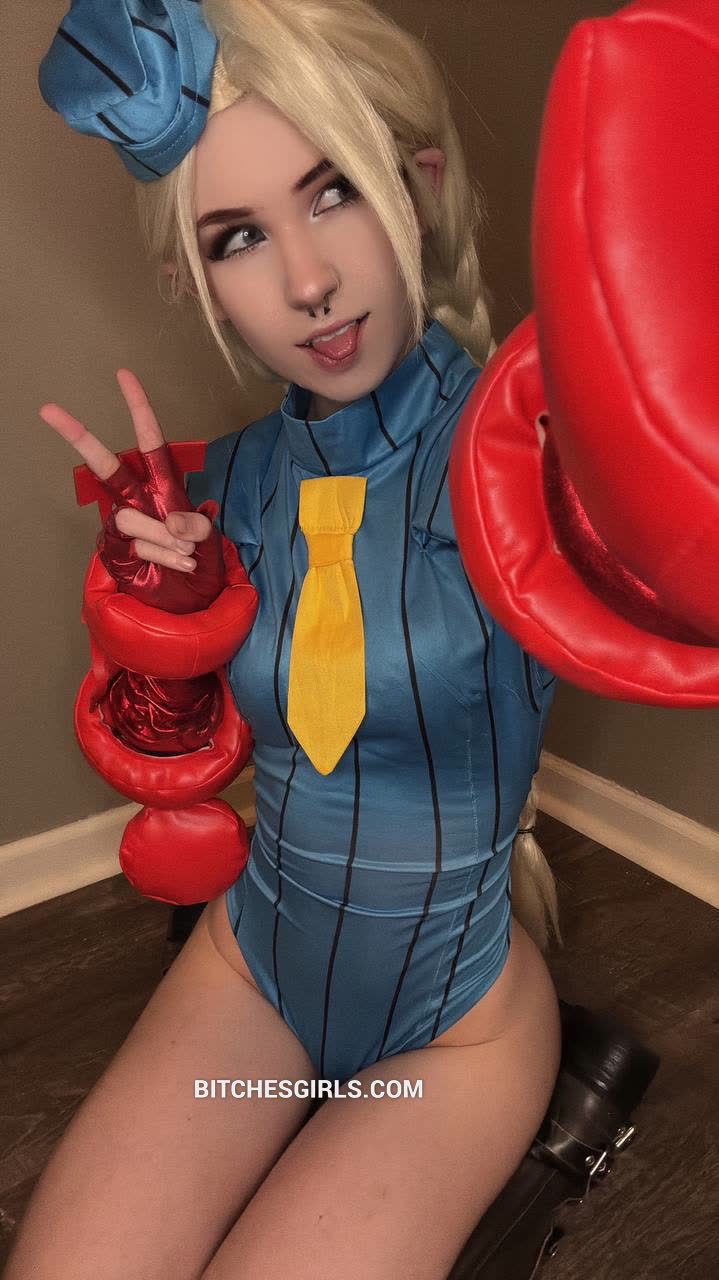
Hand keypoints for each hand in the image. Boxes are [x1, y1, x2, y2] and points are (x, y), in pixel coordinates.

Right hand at [40, 368, 224, 612]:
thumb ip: (194, 524)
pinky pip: (137, 547)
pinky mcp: (117, 550)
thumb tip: (170, 522)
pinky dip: (165, 557)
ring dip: (164, 537)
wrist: (191, 594)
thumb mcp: (208, 535)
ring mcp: (125, 523)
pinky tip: (182, 564)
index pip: (149, 439)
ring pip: (131, 518)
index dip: (138, 407)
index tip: (123, 374)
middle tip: (49, 410)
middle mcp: (137, 497)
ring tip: (187, 552)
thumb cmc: (198, 555)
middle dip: (78, 437)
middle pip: (105, 465)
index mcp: (161, 482)